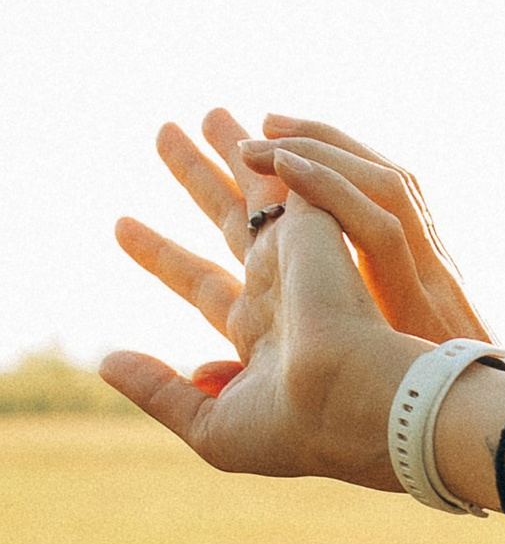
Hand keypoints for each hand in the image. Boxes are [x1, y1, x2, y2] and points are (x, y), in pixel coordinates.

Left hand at [104, 110, 485, 483]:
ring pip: (265, 186)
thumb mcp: (214, 426)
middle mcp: (283, 288)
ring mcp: (306, 257)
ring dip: (236, 149)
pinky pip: (305, 179)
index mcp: (261, 333)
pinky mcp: (326, 229)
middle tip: (167, 131)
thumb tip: (106, 363)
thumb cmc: (296, 431)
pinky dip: (287, 156)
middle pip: (230, 218)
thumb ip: (159, 392)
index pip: (203, 283)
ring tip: (207, 112)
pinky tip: (255, 132)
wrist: (358, 406)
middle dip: (198, 176)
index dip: (162, 255)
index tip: (122, 227)